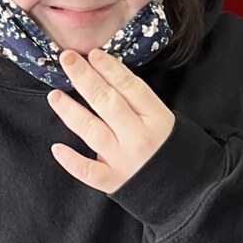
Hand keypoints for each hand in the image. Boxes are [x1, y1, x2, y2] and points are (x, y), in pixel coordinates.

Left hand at [48, 48, 174, 194]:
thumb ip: (139, 103)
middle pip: (107, 102)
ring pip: (92, 131)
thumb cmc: (171, 149)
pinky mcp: (113, 181)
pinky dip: (70, 160)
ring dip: (70, 111)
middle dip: (85, 78)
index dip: (110, 68)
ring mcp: (124, 160)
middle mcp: (139, 137)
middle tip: (67, 59)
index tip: (93, 53)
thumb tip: (105, 76)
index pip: (130, 87)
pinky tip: (56, 147)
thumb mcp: (165, 120)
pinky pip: (88, 171)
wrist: (188, 189)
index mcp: (157, 118)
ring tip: (54, 95)